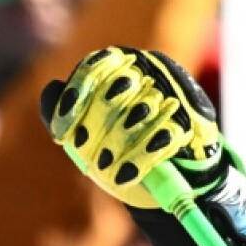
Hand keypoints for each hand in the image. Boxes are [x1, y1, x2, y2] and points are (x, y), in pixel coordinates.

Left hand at [40, 46, 225, 209]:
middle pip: (112, 93)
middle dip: (95, 133)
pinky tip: (127, 175)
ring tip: (107, 170)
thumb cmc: (120, 150)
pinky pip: (162, 136)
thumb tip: (51, 90)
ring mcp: (174, 91)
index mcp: (119, 66)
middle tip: (90, 159)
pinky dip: (140, 160)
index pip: (93, 68)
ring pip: (138, 114)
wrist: (164, 179)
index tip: (63, 136)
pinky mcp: (195, 118)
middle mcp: (148, 70)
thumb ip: (63, 114)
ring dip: (117, 149)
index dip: (75, 100)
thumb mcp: (84, 135)